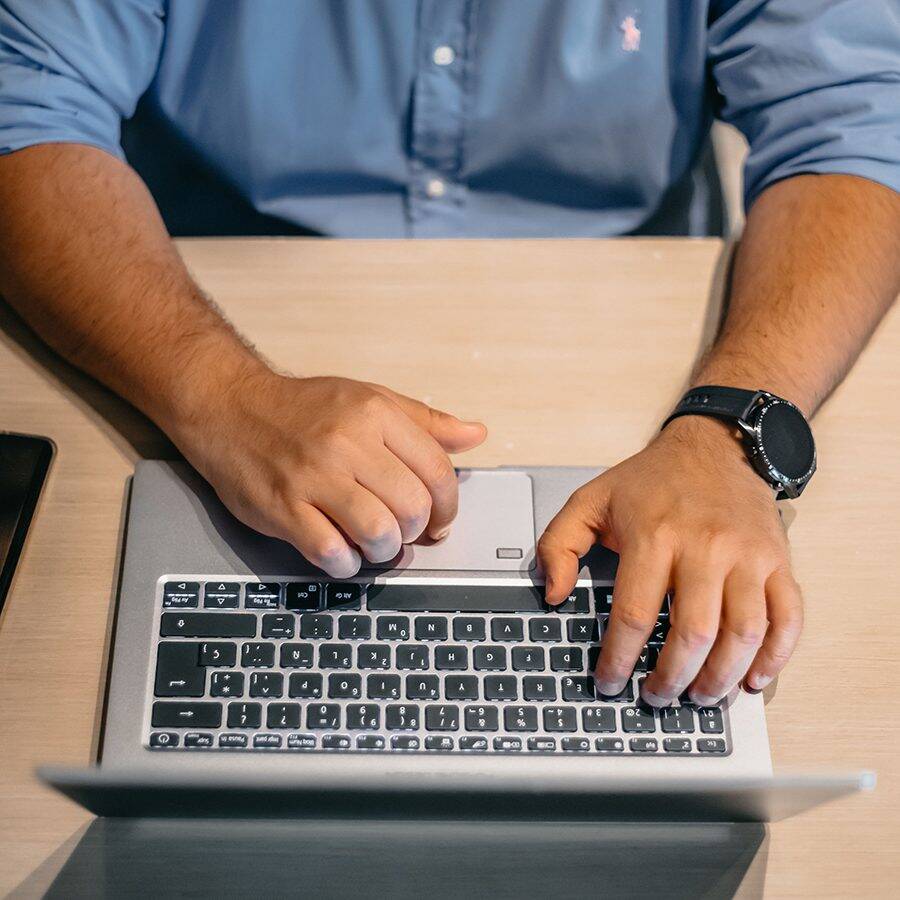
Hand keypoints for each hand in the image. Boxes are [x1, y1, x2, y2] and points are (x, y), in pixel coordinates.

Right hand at [172, 370, 486, 576]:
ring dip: (384, 550)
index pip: (437, 472)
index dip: (447, 507)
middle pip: (411, 508)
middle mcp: (347, 443)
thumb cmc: (304, 408)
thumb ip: (426, 422)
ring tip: (374, 543)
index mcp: (375, 414)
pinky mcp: (281, 507)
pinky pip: (330, 552)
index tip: (439, 521)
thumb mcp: (370, 399)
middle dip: (415, 531)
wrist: (230, 406)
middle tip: (402, 532)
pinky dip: (345, 563)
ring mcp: (312, 477)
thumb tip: (476, 435)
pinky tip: (341, 552)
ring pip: (377, 533)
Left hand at [538, 416, 802, 705]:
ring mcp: (747, 557)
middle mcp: (705, 548)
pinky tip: (753, 678)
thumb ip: (558, 544)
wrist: (716, 446)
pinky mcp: (778, 561)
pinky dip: (776, 657)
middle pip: (692, 634)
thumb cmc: (652, 480)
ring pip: (743, 634)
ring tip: (699, 697)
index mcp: (655, 536)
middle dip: (671, 679)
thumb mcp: (590, 500)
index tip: (609, 682)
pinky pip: (788, 618)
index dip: (618, 659)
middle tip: (656, 697)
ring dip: (721, 677)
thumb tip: (553, 594)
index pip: (634, 614)